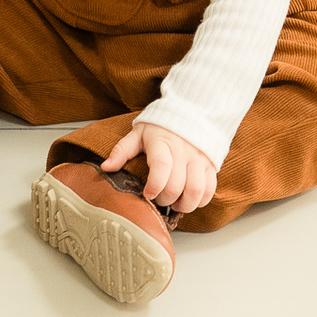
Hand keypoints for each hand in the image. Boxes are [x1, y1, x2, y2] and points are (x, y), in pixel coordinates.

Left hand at [101, 122, 216, 213]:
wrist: (190, 112)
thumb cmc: (160, 127)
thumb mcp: (138, 134)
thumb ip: (122, 150)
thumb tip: (106, 167)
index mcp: (162, 142)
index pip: (161, 167)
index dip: (154, 185)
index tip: (148, 194)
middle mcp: (183, 150)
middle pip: (177, 184)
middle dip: (165, 199)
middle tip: (158, 199)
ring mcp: (199, 158)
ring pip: (196, 190)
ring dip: (185, 204)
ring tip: (175, 204)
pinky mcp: (211, 164)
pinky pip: (210, 189)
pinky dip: (201, 201)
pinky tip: (190, 200)